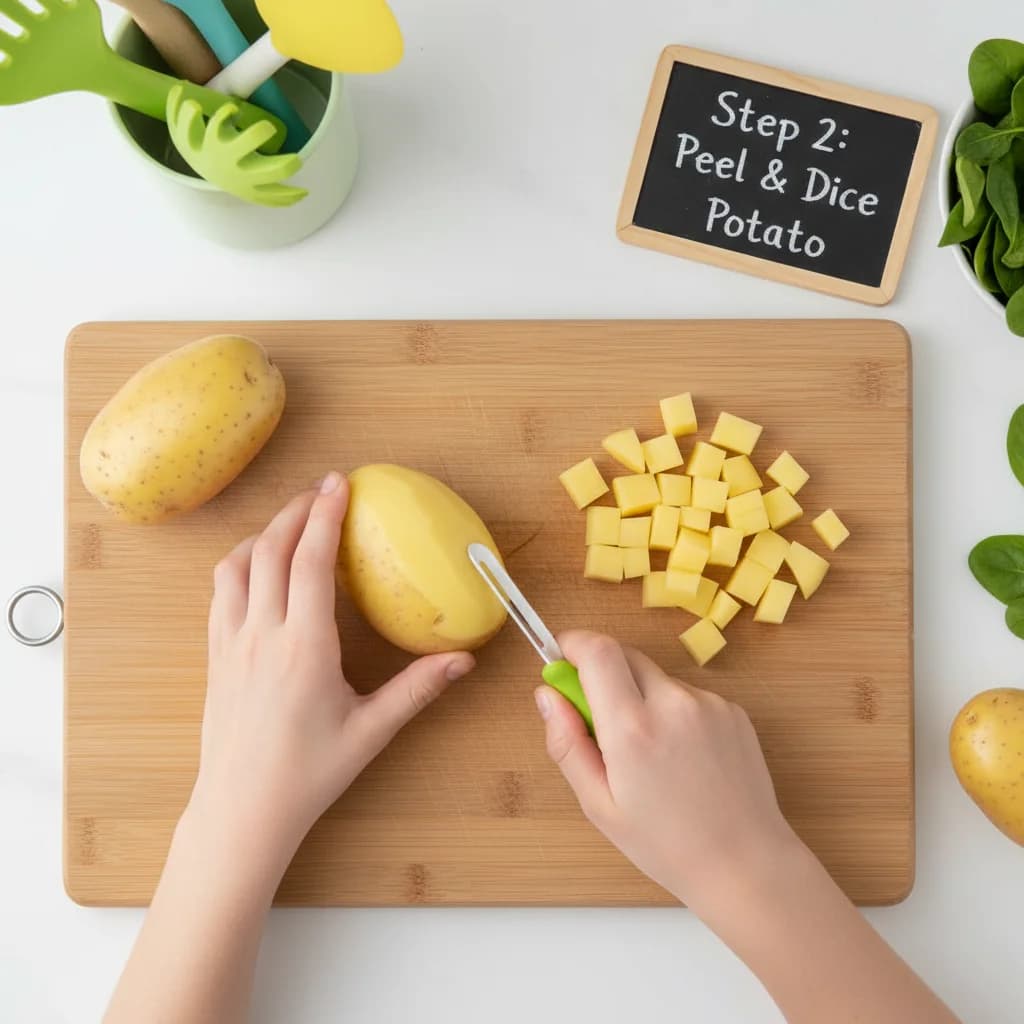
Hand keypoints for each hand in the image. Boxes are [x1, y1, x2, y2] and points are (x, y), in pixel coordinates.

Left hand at [190, 472, 475, 865]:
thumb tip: (465, 660)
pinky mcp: (214, 656)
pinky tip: (258, 565)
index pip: (310, 562)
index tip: (341, 483)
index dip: (326, 516)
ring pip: (236, 565)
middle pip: (270, 550)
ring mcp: (230, 643)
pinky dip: (240, 562)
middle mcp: (262, 635)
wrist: (241, 811)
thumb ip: (417, 689)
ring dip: (264, 532)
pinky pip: (220, 592)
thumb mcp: (371, 731)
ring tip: (293, 520)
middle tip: (324, 488)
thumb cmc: (308, 774)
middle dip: (297, 510)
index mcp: (304, 648)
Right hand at [534, 631, 795, 907]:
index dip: (573, 643)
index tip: (560, 658)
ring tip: (653, 756)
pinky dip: (674, 713)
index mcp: (632, 729)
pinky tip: (684, 759)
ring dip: (641, 698)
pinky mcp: (732, 709)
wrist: (746, 864)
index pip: (597, 650)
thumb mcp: (599, 804)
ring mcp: (708, 703)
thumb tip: (546, 694)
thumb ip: (566, 743)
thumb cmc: (665, 844)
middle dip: (602, 673)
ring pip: (656, 678)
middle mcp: (673, 704)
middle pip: (624, 655)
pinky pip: (687, 696)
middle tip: (600, 721)